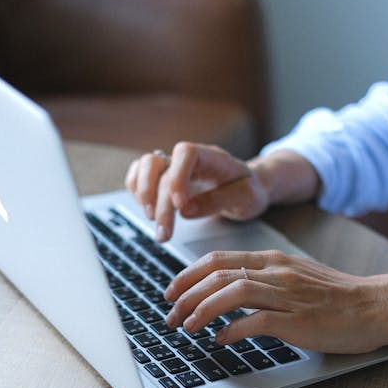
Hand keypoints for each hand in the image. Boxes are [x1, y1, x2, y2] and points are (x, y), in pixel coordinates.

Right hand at [125, 142, 271, 241]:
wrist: (250, 186)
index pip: (186, 153)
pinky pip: (140, 175)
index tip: (182, 206)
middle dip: (158, 202)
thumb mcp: (246, 198)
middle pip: (160, 166)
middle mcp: (190, 159)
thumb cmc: (249, 190)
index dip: (178, 177)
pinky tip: (149, 211)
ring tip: (153, 221)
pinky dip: (138, 191)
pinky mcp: (166, 178)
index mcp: (213, 157)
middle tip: (164, 234)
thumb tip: (185, 210)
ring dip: (143, 194)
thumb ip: (218, 201)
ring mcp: (175, 167)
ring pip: (145, 165)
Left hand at [163, 249, 387, 353]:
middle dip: (186, 295)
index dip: (187, 275)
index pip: (218, 259)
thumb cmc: (334, 296)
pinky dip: (232, 329)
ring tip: (187, 327)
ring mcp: (287, 294)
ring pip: (232, 292)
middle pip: (218, 274)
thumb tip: (226, 294)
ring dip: (202, 310)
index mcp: (272, 261)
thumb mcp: (294, 278)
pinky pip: (256, 321)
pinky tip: (220, 340)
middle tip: (169, 315)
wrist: (374, 306)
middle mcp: (276, 272)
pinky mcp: (298, 319)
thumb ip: (262, 281)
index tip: (171, 291)